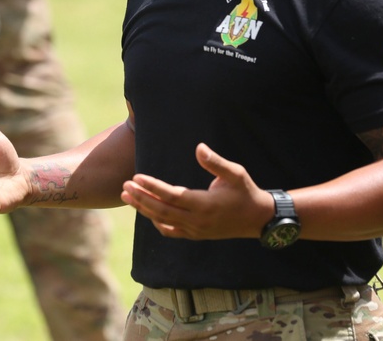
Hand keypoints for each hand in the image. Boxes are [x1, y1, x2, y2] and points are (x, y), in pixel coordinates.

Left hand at [121, 143, 271, 240]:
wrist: (258, 219)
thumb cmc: (246, 191)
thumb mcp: (236, 173)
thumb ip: (216, 162)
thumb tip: (199, 147)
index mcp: (204, 204)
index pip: (171, 196)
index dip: (152, 187)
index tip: (136, 177)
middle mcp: (197, 220)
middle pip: (161, 210)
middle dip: (140, 198)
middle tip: (124, 186)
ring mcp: (195, 230)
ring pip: (162, 221)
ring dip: (143, 209)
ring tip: (126, 196)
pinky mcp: (196, 235)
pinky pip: (171, 231)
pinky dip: (157, 222)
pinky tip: (147, 212)